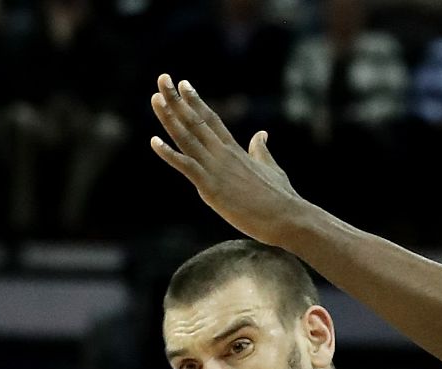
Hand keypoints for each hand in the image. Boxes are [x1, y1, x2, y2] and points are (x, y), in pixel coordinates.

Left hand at [149, 74, 306, 246]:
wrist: (287, 217)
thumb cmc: (282, 198)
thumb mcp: (272, 168)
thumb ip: (262, 150)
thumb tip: (262, 134)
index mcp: (236, 150)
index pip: (211, 120)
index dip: (195, 101)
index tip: (183, 84)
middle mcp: (223, 154)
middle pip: (195, 122)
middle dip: (176, 100)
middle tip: (162, 78)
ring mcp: (216, 169)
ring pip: (187, 138)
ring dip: (169, 117)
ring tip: (156, 98)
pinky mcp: (211, 187)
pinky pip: (186, 166)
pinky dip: (169, 154)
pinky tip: (154, 141)